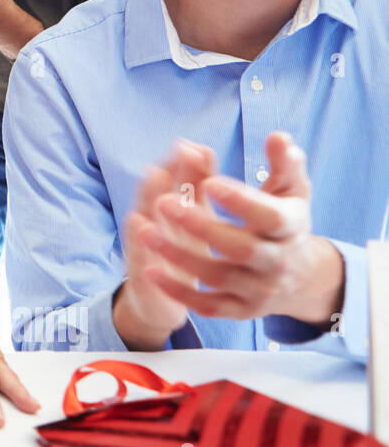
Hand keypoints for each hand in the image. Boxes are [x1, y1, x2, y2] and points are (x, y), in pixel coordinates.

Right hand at [115, 140, 217, 348]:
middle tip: (176, 155)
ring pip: (142, 218)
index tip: (193, 146)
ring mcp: (141, 246)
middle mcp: (149, 223)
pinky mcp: (139, 272)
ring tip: (154, 177)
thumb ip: (196, 186)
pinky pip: (137, 253)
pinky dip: (138, 239)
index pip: (171, 180)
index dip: (181, 163)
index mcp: (166, 210)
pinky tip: (139, 224)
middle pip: (153, 194)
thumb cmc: (179, 254)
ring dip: (147, 197)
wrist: (160, 303)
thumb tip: (201, 148)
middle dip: (163, 174)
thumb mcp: (193, 220)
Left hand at [140, 132, 344, 327]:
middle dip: (200, 226)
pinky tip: (150, 271)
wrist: (300, 278)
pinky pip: (208, 306)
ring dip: (179, 256)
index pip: (271, 217)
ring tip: (146, 233)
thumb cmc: (285, 221)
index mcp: (291, 228)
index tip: (210, 182)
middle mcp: (278, 262)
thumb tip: (278, 136)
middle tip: (163, 202)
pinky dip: (179, 291)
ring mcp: (259, 289)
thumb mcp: (290, 191)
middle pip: (241, 248)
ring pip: (218, 277)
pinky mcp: (241, 310)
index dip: (241, 201)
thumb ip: (283, 164)